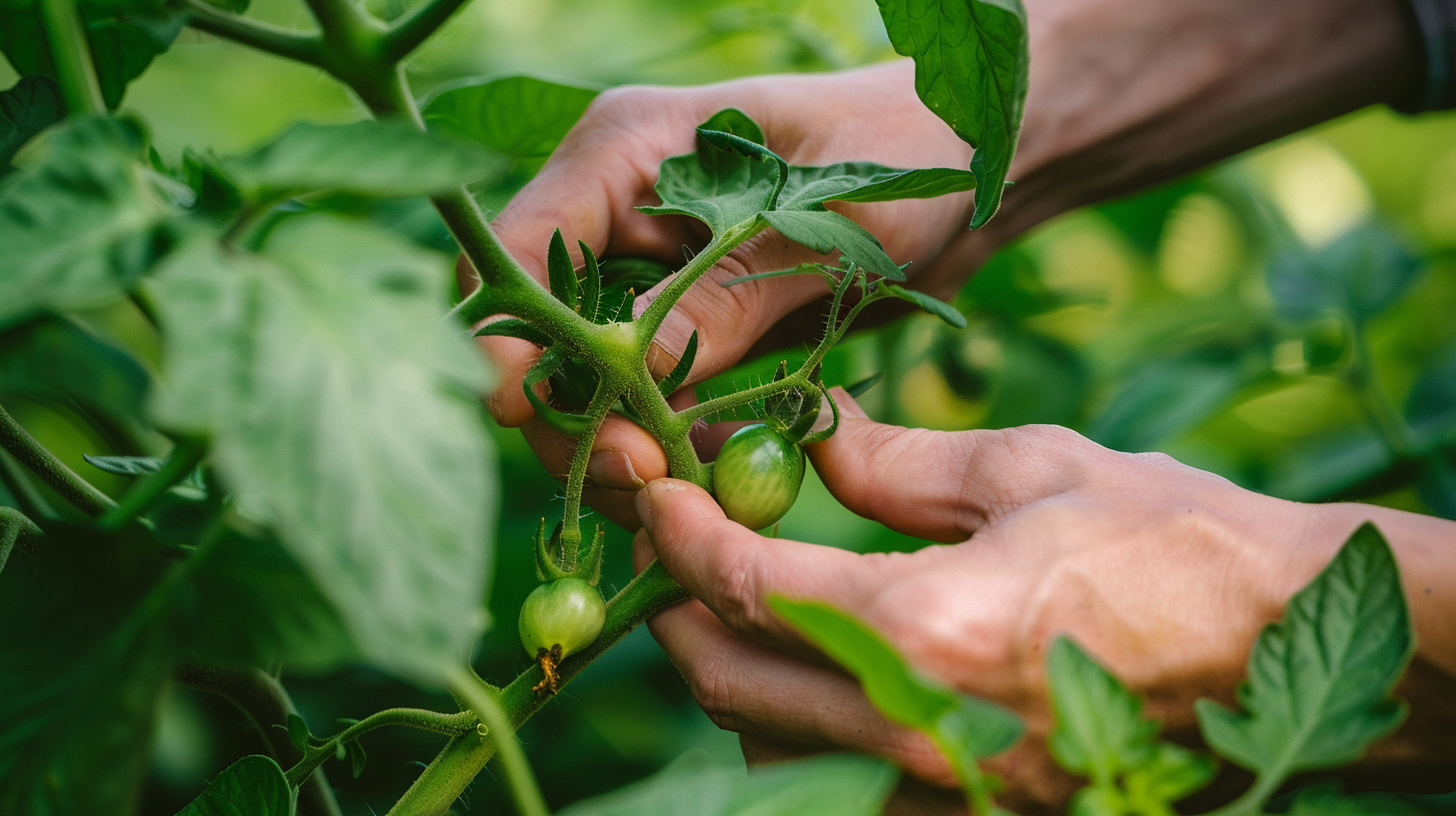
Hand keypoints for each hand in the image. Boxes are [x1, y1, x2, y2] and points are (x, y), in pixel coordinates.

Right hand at [472, 0, 1416, 530]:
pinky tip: (719, 481)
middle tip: (644, 480)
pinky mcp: (691, 331)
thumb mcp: (817, 224)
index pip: (516, 253)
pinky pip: (653, 403)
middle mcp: (617, 218)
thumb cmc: (908, 155)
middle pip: (539, 337)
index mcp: (623, 154)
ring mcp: (650, 279)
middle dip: (574, 416)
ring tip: (687, 498)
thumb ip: (719, 298)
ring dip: (625, 448)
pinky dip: (674, 448)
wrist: (973, 172)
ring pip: (590, 384)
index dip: (510, 342)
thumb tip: (622, 377)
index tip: (531, 418)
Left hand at [630, 392, 1455, 812]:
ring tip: (746, 603)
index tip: (657, 488)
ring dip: (739, 674)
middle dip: (681, 612)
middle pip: (730, 686)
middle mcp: (916, 731)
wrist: (1294, 644)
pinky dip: (808, 731)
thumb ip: (896, 467)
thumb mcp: (1029, 469)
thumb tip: (810, 441)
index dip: (678, 534)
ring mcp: (945, 795)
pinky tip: (830, 671)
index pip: (743, 589)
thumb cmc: (1173, 541)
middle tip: (680, 548)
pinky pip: (844, 785)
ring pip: (774, 752)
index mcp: (923, 630)